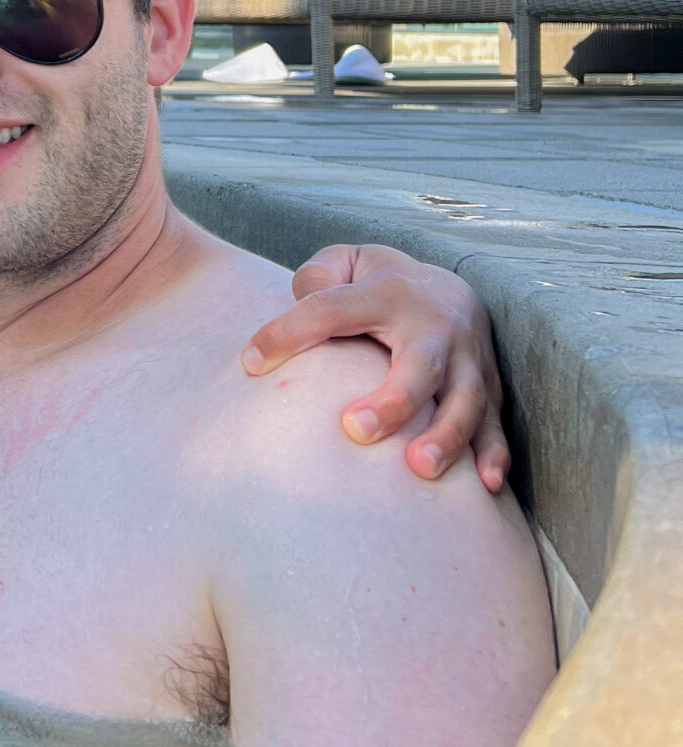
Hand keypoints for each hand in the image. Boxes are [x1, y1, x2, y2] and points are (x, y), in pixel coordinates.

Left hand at [241, 244, 507, 492]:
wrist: (451, 286)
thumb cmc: (377, 284)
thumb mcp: (345, 263)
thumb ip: (316, 276)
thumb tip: (297, 306)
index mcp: (387, 292)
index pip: (330, 310)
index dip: (288, 333)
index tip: (250, 363)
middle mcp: (435, 325)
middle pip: (418, 365)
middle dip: (392, 400)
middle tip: (354, 430)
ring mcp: (468, 358)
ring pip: (466, 400)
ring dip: (446, 435)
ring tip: (418, 468)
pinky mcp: (490, 387)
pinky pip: (496, 423)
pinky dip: (495, 452)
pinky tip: (485, 484)